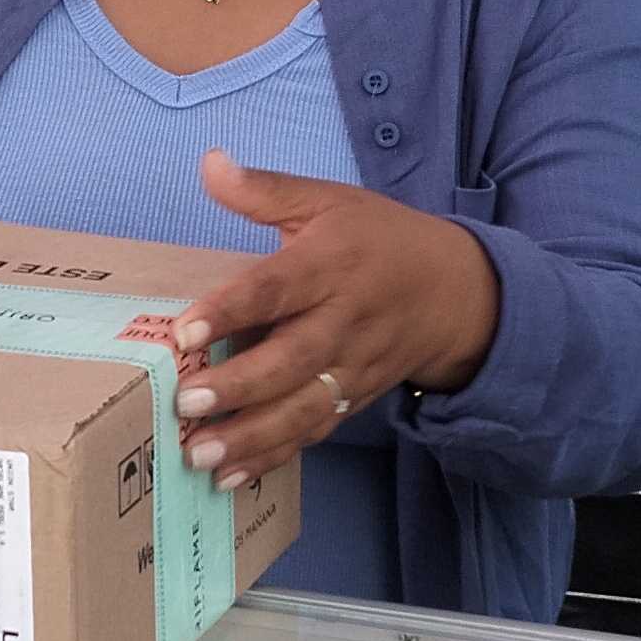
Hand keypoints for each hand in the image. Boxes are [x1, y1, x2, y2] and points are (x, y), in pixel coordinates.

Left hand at [169, 149, 500, 487]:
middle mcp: (343, 321)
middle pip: (292, 358)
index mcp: (331, 264)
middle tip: (188, 403)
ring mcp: (351, 366)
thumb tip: (211, 163)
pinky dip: (275, 457)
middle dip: (240, 385)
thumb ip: (266, 190)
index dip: (232, 309)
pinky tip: (232, 476)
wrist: (454, 292)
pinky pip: (314, 432)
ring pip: (302, 406)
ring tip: (200, 454)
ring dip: (251, 435)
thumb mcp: (329, 201)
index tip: (186, 331)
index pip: (278, 288)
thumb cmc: (378, 240)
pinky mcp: (353, 398)